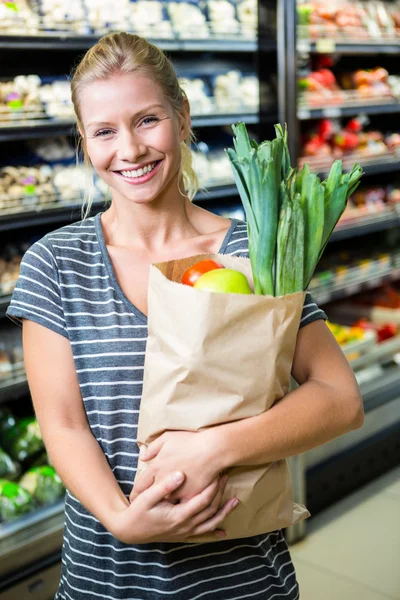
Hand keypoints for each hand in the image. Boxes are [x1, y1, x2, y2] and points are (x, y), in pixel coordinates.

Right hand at [112, 471, 237, 543]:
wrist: (129, 531)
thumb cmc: (137, 512)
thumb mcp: (147, 497)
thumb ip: (164, 486)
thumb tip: (181, 474)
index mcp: (179, 515)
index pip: (203, 500)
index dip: (213, 486)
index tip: (219, 472)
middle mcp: (185, 526)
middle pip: (210, 510)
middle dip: (220, 494)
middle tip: (226, 477)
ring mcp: (185, 532)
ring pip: (210, 523)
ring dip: (223, 512)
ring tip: (235, 502)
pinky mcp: (182, 535)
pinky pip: (203, 534)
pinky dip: (214, 532)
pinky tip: (223, 532)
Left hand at [131, 430, 222, 502]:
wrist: (211, 450)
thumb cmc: (189, 441)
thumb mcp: (167, 438)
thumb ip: (153, 448)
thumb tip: (143, 457)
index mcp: (156, 468)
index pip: (140, 485)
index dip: (136, 492)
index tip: (134, 498)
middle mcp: (163, 481)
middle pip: (151, 496)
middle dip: (147, 501)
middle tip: (144, 505)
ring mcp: (177, 491)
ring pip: (166, 502)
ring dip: (163, 504)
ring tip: (161, 507)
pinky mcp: (190, 497)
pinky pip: (182, 504)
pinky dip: (180, 504)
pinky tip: (178, 506)